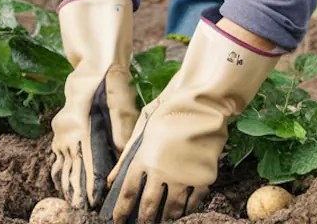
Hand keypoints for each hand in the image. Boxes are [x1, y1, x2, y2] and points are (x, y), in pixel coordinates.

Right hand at [51, 0, 139, 208]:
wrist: (94, 65)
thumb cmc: (112, 84)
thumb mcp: (122, 105)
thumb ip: (121, 131)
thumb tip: (124, 155)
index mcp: (82, 126)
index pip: (86, 161)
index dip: (90, 183)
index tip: (94, 200)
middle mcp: (68, 131)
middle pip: (72, 166)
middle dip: (77, 190)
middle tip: (81, 209)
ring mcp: (62, 130)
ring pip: (62, 163)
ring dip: (66, 183)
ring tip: (71, 202)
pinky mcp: (61, 128)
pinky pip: (58, 154)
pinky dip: (60, 169)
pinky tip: (62, 183)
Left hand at [101, 12, 282, 222]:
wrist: (203, 105)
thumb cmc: (170, 113)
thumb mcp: (143, 130)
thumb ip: (127, 158)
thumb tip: (112, 180)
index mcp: (143, 160)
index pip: (128, 194)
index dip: (121, 211)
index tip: (117, 221)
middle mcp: (161, 172)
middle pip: (149, 206)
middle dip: (143, 220)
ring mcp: (183, 177)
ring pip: (172, 208)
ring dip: (165, 219)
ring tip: (162, 223)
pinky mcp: (203, 177)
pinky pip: (193, 201)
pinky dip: (187, 209)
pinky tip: (183, 212)